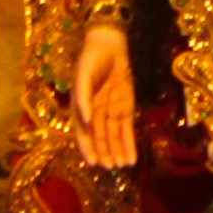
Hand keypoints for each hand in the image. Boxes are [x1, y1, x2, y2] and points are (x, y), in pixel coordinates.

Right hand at [66, 18, 138, 174]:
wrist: (109, 45)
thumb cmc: (91, 59)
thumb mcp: (83, 76)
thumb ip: (83, 97)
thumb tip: (85, 121)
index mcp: (81, 107)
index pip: (83, 133)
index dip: (88, 147)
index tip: (94, 162)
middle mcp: (95, 113)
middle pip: (100, 137)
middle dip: (106, 152)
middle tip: (112, 167)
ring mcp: (110, 111)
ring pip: (114, 136)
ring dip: (118, 151)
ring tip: (124, 165)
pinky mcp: (125, 107)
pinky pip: (126, 128)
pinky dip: (128, 142)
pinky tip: (131, 156)